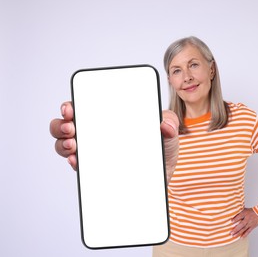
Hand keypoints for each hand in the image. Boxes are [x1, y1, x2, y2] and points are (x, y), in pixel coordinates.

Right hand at [49, 101, 178, 182]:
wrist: (163, 177)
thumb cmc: (162, 150)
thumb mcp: (169, 133)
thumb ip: (170, 123)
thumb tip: (164, 124)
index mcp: (111, 119)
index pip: (84, 107)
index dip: (71, 106)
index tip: (70, 108)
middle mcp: (97, 134)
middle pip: (67, 125)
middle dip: (60, 125)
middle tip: (71, 127)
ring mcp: (94, 152)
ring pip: (65, 145)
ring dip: (62, 144)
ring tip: (74, 144)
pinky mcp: (96, 170)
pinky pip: (78, 166)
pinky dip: (74, 162)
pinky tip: (77, 161)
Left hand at [231, 208, 257, 237]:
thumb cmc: (251, 211)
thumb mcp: (245, 209)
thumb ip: (239, 211)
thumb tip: (232, 213)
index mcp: (245, 213)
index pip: (240, 216)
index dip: (236, 219)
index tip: (231, 221)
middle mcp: (247, 219)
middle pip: (241, 224)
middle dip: (236, 229)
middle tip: (231, 232)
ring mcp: (250, 223)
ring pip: (244, 229)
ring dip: (238, 233)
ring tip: (233, 236)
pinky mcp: (252, 227)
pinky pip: (248, 231)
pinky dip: (245, 235)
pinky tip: (241, 238)